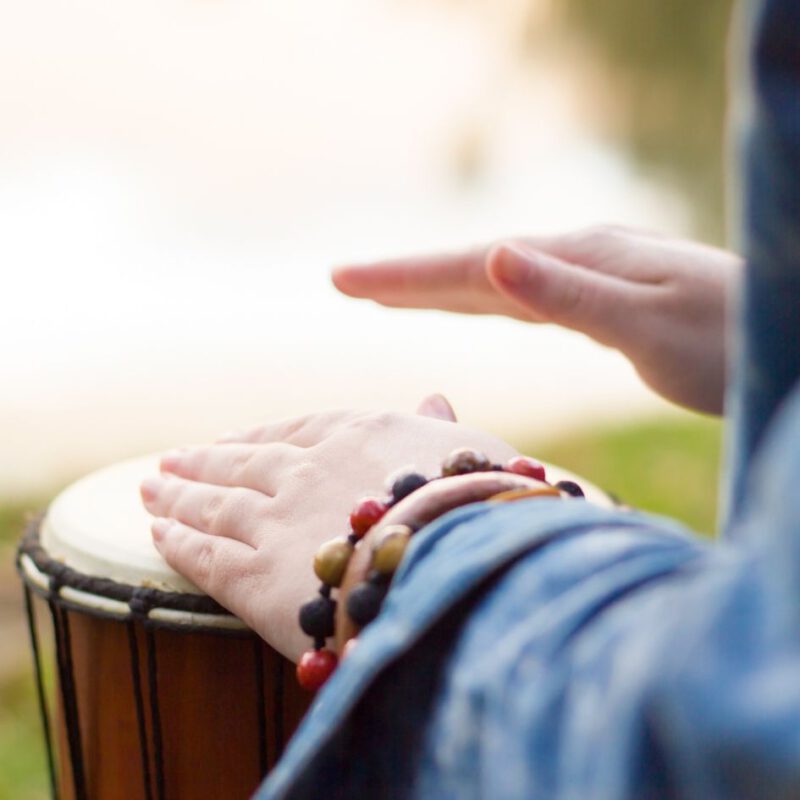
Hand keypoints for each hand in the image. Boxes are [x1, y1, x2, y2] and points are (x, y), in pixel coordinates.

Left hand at [140, 398, 515, 661]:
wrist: (451, 566)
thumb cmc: (479, 507)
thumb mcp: (473, 454)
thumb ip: (441, 430)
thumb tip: (436, 401)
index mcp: (356, 434)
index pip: (293, 428)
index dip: (258, 433)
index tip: (230, 439)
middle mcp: (305, 470)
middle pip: (240, 463)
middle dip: (203, 463)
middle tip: (168, 462)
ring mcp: (275, 521)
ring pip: (213, 505)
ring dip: (178, 498)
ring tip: (150, 491)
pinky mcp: (256, 579)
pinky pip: (207, 557)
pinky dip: (179, 545)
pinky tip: (157, 537)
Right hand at [332, 225, 740, 413]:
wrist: (787, 331)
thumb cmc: (727, 340)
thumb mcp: (647, 323)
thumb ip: (568, 295)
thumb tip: (491, 257)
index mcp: (576, 259)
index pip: (471, 266)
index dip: (405, 277)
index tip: (344, 281)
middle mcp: (575, 258)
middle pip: (472, 268)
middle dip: (406, 278)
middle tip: (344, 283)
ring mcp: (588, 276)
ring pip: (495, 281)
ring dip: (439, 288)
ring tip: (390, 296)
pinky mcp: (602, 298)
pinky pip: (523, 299)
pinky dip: (485, 301)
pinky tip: (480, 302)